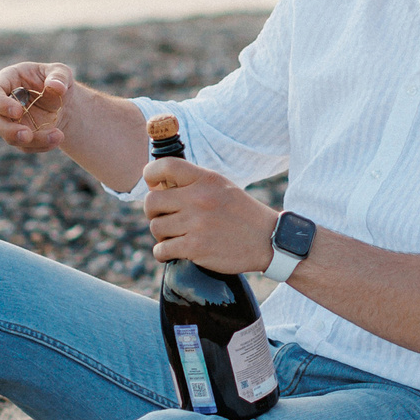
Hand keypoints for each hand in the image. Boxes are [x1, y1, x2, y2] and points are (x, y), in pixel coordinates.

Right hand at [0, 60, 74, 152]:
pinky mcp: (18, 137)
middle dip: (8, 130)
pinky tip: (56, 139)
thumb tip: (56, 87)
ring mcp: (8, 122)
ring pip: (10, 137)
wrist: (64, 102)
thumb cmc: (56, 80)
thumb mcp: (61, 72)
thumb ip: (59, 76)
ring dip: (32, 141)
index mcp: (7, 80)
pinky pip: (25, 146)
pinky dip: (41, 145)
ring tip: (56, 136)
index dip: (0, 104)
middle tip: (27, 135)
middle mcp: (1, 103)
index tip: (17, 112)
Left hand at [143, 156, 276, 272]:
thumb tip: (157, 186)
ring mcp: (196, 224)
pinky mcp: (195, 248)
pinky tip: (175, 251)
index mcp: (206, 179)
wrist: (267, 241)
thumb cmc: (241, 214)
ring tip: (175, 237)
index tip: (155, 186)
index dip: (151, 175)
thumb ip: (194, 183)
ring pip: (155, 227)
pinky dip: (163, 253)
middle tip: (164, 218)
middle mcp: (199, 198)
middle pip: (152, 201)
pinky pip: (161, 250)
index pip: (165, 166)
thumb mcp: (222, 187)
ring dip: (161, 235)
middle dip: (153, 212)